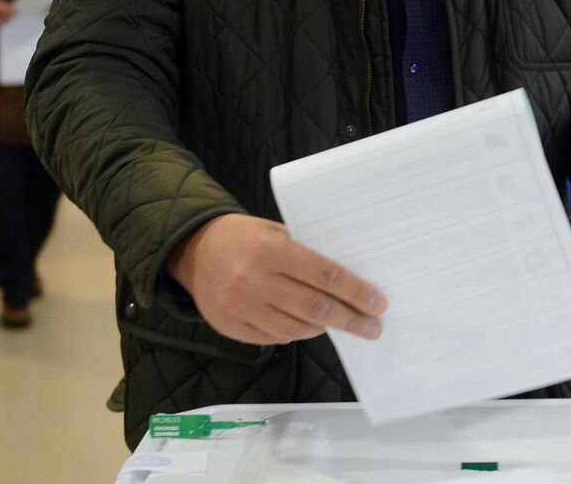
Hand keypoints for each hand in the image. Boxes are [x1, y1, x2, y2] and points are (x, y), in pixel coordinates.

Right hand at [165, 214, 386, 344]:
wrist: (193, 249)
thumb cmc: (244, 236)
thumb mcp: (276, 231)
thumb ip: (306, 251)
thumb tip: (348, 276)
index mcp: (272, 250)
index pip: (325, 275)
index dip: (356, 292)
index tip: (377, 303)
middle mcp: (255, 280)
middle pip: (315, 308)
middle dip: (350, 320)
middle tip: (372, 327)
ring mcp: (240, 307)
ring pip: (296, 329)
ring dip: (324, 329)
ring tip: (340, 323)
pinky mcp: (228, 327)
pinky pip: (273, 339)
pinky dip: (295, 334)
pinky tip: (307, 327)